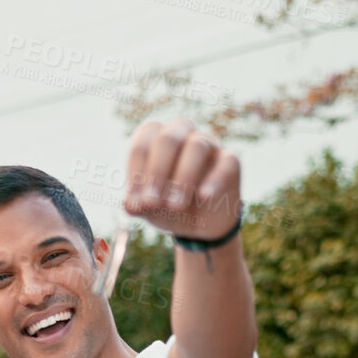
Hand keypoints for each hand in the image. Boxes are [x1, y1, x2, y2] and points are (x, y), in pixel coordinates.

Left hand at [123, 118, 241, 240]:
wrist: (201, 224)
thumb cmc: (169, 207)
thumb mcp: (151, 210)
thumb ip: (138, 205)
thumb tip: (128, 206)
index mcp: (154, 139)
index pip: (142, 145)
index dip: (136, 174)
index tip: (136, 203)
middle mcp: (181, 133)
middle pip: (168, 139)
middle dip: (158, 172)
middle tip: (152, 203)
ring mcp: (207, 144)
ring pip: (197, 146)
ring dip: (184, 176)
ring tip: (176, 206)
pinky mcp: (230, 160)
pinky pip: (226, 161)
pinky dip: (214, 180)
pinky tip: (204, 197)